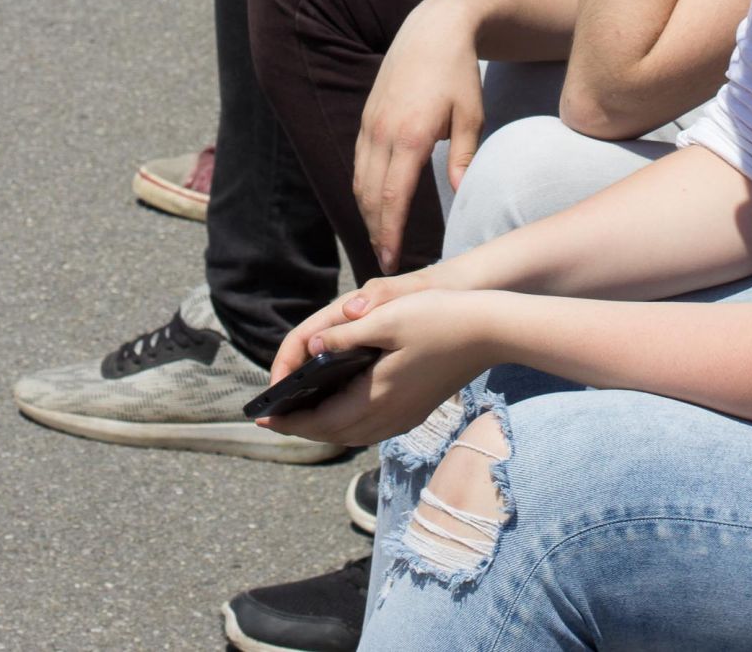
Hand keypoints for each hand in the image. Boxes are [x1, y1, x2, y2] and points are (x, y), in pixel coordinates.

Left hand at [256, 285, 492, 451]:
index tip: (262, 417)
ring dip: (324, 427)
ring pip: (353, 434)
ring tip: (300, 414)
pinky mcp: (416, 409)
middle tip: (273, 418)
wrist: (489, 331)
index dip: (288, 419)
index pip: (320, 420)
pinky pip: (372, 427)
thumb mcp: (387, 318)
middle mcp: (389, 415)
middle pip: (334, 433)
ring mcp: (405, 416)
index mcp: (376, 396)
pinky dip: (348, 422)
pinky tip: (343, 407)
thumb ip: (345, 336)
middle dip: (301, 426)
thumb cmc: (439, 318)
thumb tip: (310, 348)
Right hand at [356, 0, 485, 269]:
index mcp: (411, 136)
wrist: (433, 28)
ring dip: (366, 213)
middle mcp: (383, 132)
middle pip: (370, 196)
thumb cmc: (459, 72)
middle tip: (384, 262)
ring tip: (380, 239)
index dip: (390, 233)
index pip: (393, 198)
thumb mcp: (472, 113)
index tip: (392, 261)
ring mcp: (371, 122)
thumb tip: (461, 194)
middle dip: (376, 232)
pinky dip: (363, 187)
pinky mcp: (367, 115)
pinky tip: (374, 203)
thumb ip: (464, 156)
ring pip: (359, 180)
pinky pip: (359, 160)